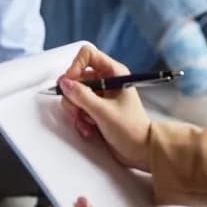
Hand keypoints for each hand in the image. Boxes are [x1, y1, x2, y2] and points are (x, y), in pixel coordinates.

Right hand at [58, 45, 152, 171]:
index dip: (76, 66)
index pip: (87, 55)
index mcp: (114, 73)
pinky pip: (76, 108)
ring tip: (86, 123)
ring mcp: (99, 95)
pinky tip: (88, 128)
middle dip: (73, 95)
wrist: (141, 151)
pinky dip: (78, 119)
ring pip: (73, 94)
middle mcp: (105, 81)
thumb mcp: (104, 112)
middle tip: (78, 110)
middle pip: (76, 77)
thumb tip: (64, 83)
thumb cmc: (132, 129)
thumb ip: (82, 96)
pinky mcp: (94, 109)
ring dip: (75, 110)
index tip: (70, 83)